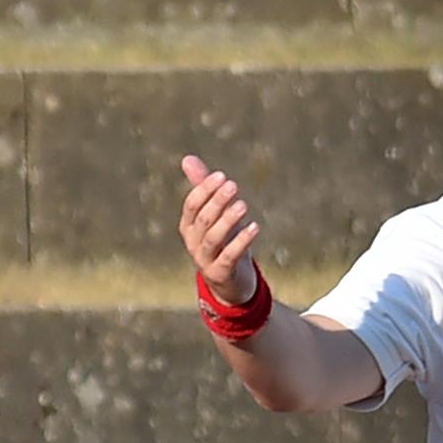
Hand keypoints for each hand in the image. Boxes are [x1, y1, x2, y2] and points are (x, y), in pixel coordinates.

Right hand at [179, 154, 260, 302]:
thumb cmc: (223, 244)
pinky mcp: (220, 274)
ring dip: (228, 220)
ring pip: (214, 237)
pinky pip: (229, 256)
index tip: (221, 176)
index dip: (205, 190)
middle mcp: (192, 242)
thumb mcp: (215, 217)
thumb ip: (203, 189)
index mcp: (188, 226)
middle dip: (217, 201)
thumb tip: (188, 158)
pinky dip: (242, 241)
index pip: (191, 204)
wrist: (230, 284)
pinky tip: (254, 227)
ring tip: (243, 205)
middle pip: (203, 219)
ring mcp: (204, 260)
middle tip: (233, 186)